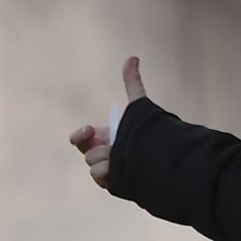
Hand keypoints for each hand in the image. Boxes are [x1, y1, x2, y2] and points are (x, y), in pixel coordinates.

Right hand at [69, 56, 147, 188]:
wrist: (160, 162)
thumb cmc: (148, 134)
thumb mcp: (139, 107)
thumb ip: (133, 83)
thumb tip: (133, 57)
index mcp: (104, 138)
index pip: (80, 138)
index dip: (80, 134)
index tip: (90, 129)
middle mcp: (103, 154)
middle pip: (87, 152)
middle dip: (100, 149)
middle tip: (115, 149)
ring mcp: (106, 170)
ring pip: (92, 165)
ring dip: (107, 161)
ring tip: (123, 160)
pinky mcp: (111, 183)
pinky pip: (99, 177)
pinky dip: (108, 174)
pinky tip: (121, 171)